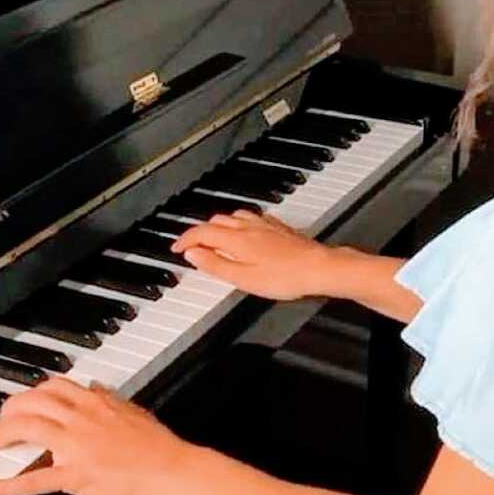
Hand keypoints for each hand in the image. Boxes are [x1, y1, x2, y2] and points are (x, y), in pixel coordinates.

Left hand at [0, 377, 186, 494]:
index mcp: (96, 402)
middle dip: (11, 408)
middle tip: (3, 420)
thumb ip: (110, 401)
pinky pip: (32, 479)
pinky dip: (4, 485)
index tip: (26, 401)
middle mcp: (81, 417)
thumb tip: (96, 390)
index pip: (55, 386)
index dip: (34, 393)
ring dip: (5, 433)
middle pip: (33, 401)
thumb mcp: (133, 411)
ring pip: (28, 427)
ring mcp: (75, 446)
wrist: (169, 471)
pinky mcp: (74, 475)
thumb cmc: (157, 446)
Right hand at [172, 210, 330, 300]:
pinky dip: (238, 222)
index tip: (175, 247)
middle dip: (199, 231)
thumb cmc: (284, 277)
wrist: (318, 268)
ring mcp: (265, 224)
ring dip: (218, 224)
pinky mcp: (278, 226)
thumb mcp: (243, 278)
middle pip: (215, 221)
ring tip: (214, 236)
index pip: (202, 232)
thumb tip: (192, 253)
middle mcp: (248, 227)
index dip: (185, 239)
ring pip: (233, 216)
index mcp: (236, 239)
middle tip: (192, 244)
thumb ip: (215, 265)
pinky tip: (244, 230)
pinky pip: (251, 216)